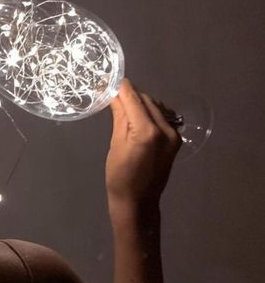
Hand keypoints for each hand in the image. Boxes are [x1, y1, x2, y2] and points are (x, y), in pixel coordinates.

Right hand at [106, 78, 181, 221]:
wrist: (138, 202)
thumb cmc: (120, 178)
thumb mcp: (116, 144)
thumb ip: (120, 116)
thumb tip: (114, 94)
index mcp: (147, 131)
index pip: (133, 98)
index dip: (119, 87)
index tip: (107, 80)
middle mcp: (165, 129)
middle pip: (146, 100)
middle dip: (129, 95)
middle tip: (111, 95)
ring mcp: (174, 134)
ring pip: (155, 106)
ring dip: (139, 103)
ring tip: (122, 107)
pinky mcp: (175, 140)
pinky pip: (162, 117)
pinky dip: (149, 113)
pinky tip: (137, 119)